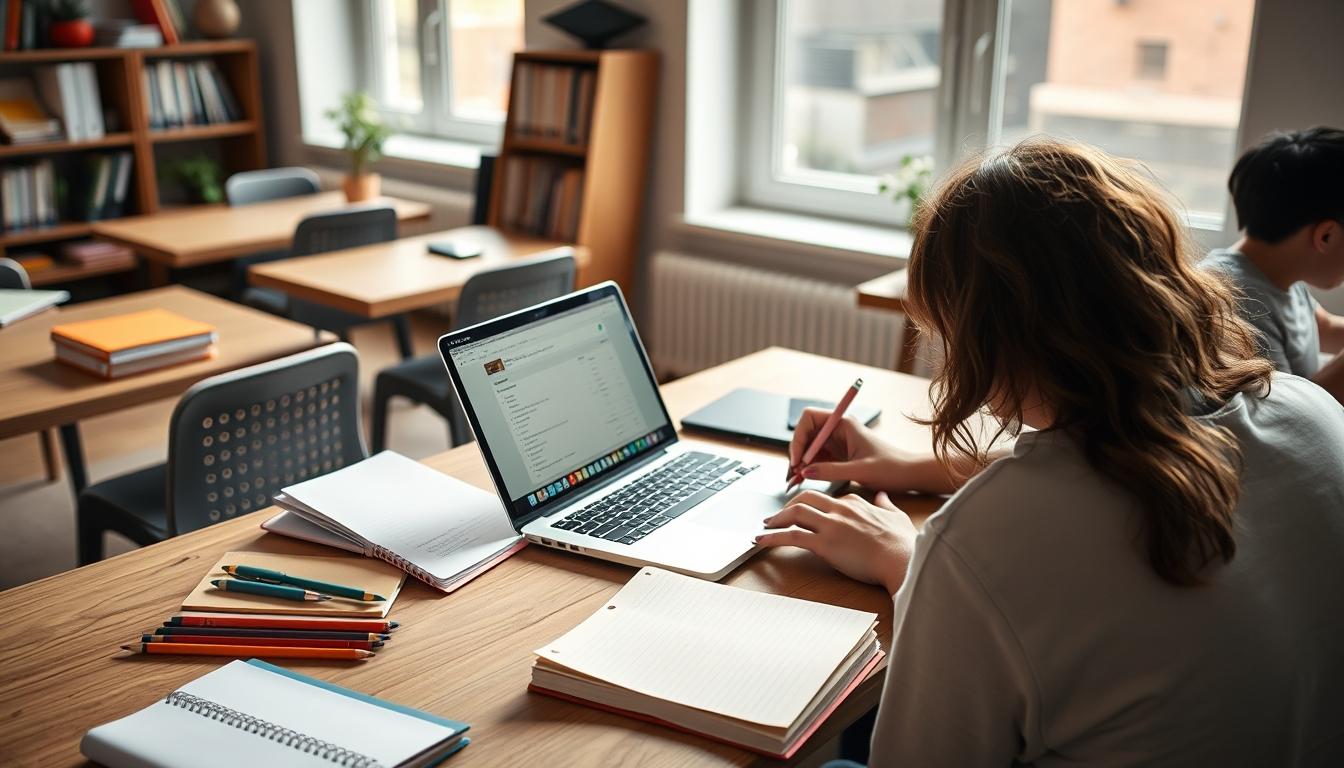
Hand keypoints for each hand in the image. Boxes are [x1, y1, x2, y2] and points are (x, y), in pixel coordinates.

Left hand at [757, 490, 916, 594]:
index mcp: (855, 502)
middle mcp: (840, 509)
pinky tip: (761, 541)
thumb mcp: (897, 516)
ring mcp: (831, 525)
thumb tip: (882, 495)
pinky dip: (772, 537)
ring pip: (795, 512)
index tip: (806, 512)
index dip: (813, 505)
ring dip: (776, 518)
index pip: (828, 498)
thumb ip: (885, 504)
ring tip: (766, 526)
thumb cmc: (903, 543)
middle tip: (778, 516)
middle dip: (788, 505)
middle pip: (805, 498)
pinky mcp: (824, 543)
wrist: (903, 559)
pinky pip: (791, 536)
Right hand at [789, 407, 935, 492]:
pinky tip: (803, 480)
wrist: (908, 474)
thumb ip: (830, 471)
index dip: (799, 437)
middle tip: (792, 473)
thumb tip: (805, 472)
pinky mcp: (839, 455)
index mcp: (843, 424)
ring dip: (801, 462)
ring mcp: (837, 442)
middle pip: (806, 433)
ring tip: (794, 480)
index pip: (809, 418)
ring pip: (809, 447)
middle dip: (797, 452)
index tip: (798, 459)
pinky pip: (817, 458)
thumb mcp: (859, 470)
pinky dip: (808, 468)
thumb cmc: (891, 467)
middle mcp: (838, 429)